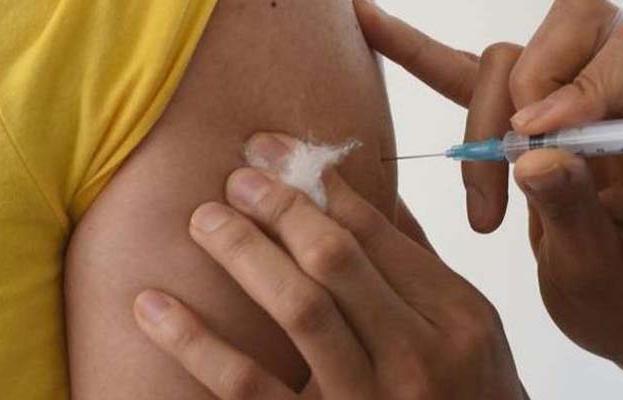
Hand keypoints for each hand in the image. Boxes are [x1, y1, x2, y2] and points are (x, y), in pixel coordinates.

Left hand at [133, 133, 525, 398]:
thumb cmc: (469, 393)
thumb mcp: (468, 328)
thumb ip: (418, 263)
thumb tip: (362, 192)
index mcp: (456, 316)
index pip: (376, 233)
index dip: (320, 184)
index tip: (275, 153)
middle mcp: (416, 357)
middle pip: (337, 260)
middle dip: (280, 206)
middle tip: (237, 178)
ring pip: (298, 309)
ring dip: (243, 252)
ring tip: (204, 219)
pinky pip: (248, 389)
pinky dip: (196, 345)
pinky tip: (153, 306)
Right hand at [355, 0, 622, 378]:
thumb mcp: (606, 274)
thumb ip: (574, 209)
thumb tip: (531, 157)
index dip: (576, 84)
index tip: (533, 144)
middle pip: (573, 32)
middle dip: (520, 88)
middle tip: (506, 158)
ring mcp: (578, 109)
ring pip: (514, 59)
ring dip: (479, 122)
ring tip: (481, 203)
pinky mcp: (534, 126)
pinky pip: (480, 81)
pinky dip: (426, 58)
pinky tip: (376, 28)